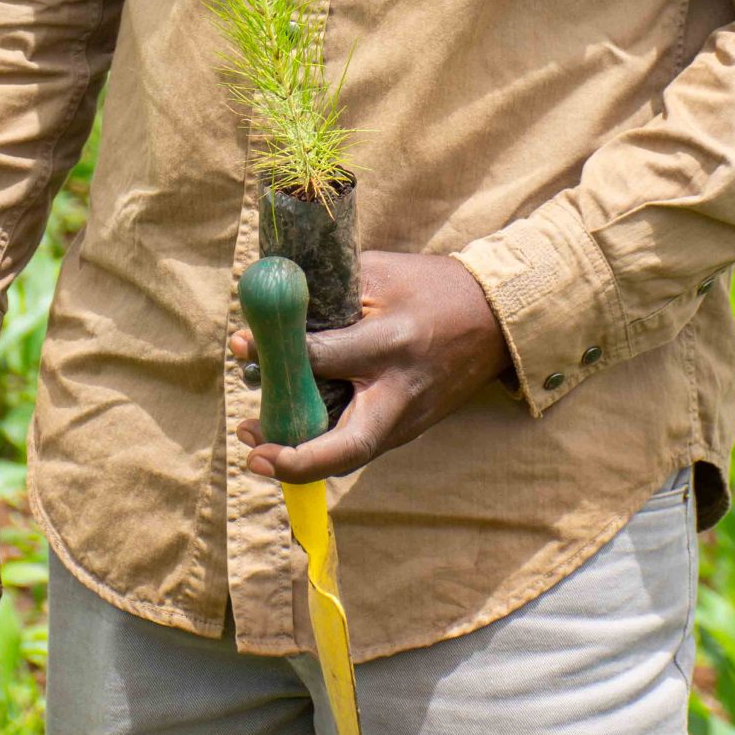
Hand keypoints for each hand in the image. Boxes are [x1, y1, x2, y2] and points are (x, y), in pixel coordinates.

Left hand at [232, 249, 509, 485]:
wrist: (494, 319)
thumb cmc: (431, 288)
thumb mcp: (381, 275)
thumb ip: (329, 293)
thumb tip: (273, 303)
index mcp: (392, 344)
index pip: (324, 358)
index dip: (275, 353)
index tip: (239, 343)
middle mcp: (399, 392)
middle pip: (346, 447)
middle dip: (294, 460)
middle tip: (252, 452)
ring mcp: (407, 419)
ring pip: (349, 456)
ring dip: (301, 458)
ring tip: (258, 440)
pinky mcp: (408, 430)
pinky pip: (359, 445)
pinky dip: (323, 445)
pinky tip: (293, 431)